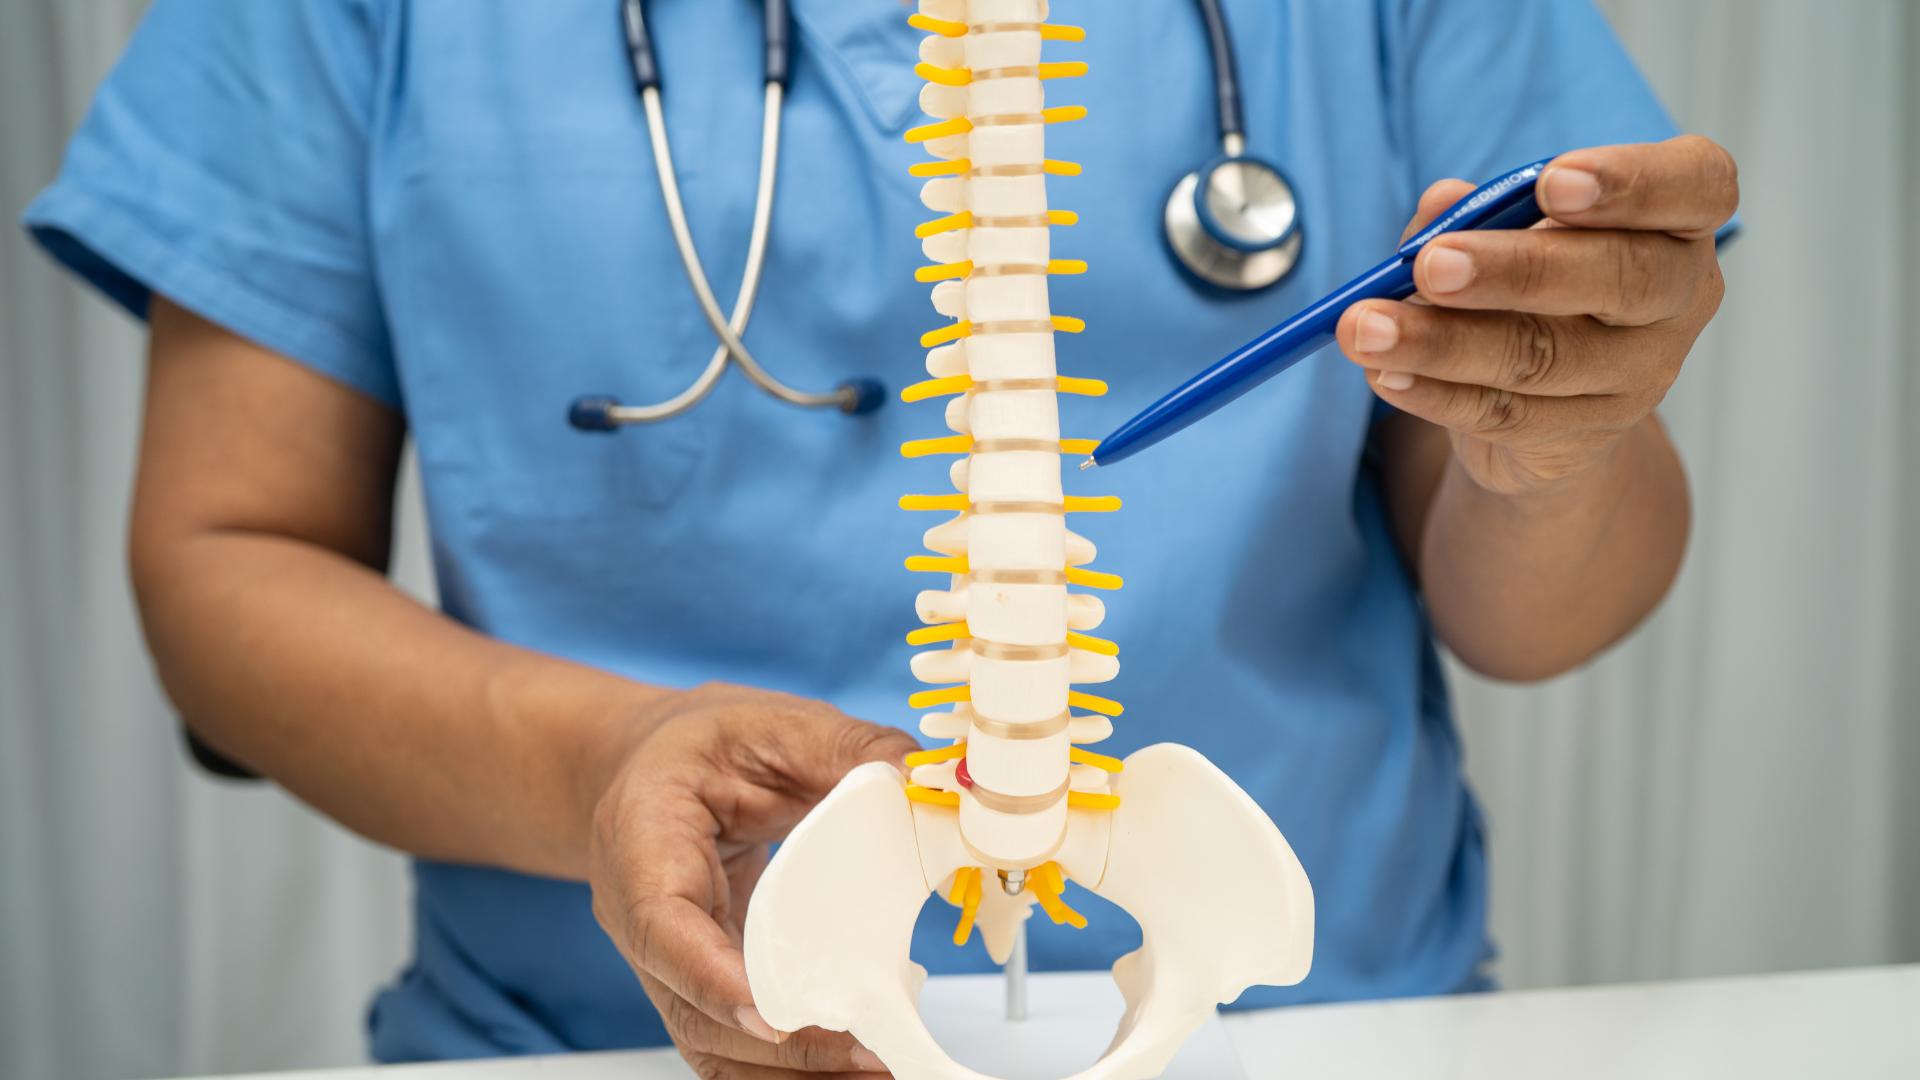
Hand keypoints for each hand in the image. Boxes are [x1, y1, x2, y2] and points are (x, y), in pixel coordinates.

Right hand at [588, 683, 918, 1079]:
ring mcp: (665, 963)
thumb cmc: (698, 746)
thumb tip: (920, 780)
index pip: (661, 927)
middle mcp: (641, 918)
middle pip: (693, 1009)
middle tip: (868, 1050)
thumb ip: (846, 748)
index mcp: (641, 841)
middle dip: (782, 1044)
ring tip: (875, 1069)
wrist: (650, 765)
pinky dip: (787, 1070)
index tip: (773, 1012)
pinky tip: (850, 1068)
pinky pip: (731, 1046)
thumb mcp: (770, 722)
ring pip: (710, 1044)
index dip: (713, 978)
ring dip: (789, 1072)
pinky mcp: (700, 986)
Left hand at [1338, 135, 1737, 494]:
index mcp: (1677, 222)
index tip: (1554, 181)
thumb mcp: (1508, 234)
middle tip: (1432, 264)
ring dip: (1441, 342)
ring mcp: (1638, 377)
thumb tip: (1442, 204)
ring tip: (1365, 327)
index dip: (1633, 183)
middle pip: (1621, 278)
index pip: (1697, 186)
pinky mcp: (1582, 437)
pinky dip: (1432, 393)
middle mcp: (1675, 298)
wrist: (1549, 406)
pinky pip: (1502, 415)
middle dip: (1517, 269)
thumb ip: (1476, 211)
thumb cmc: (1535, 287)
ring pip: (1542, 357)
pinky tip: (1383, 374)